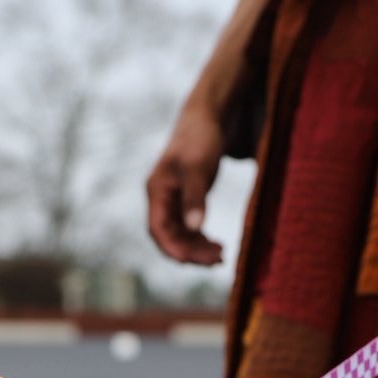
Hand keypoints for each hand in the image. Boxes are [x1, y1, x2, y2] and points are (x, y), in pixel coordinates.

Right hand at [146, 100, 227, 265]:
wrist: (206, 118)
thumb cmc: (200, 138)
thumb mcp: (198, 167)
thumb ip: (195, 198)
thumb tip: (195, 228)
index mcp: (156, 191)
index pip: (158, 229)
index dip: (174, 248)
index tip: (195, 260)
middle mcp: (160, 200)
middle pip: (169, 237)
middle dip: (191, 252)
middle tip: (219, 259)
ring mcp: (171, 202)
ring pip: (179, 236)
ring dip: (197, 249)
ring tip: (222, 256)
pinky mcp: (184, 201)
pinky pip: (188, 229)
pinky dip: (200, 240)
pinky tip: (217, 246)